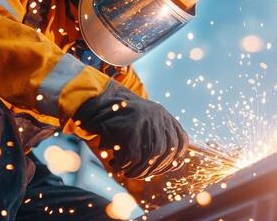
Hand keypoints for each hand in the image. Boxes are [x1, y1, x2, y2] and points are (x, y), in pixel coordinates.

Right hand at [73, 81, 187, 178]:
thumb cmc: (117, 117)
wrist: (96, 102)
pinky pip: (134, 155)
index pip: (181, 140)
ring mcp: (145, 120)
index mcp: (163, 114)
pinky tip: (117, 166)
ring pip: (152, 156)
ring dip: (140, 170)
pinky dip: (126, 165)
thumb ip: (156, 137)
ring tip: (128, 173)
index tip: (165, 167)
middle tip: (139, 174)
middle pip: (167, 151)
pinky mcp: (130, 127)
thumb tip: (174, 164)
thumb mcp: (141, 122)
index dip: (176, 157)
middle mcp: (158, 115)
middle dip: (155, 168)